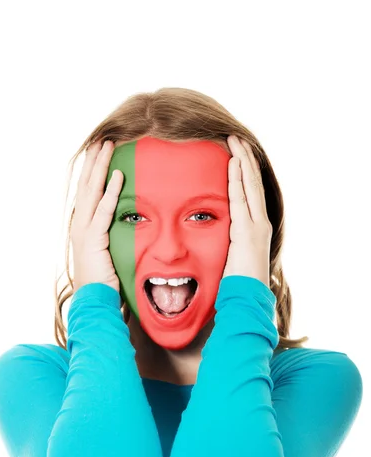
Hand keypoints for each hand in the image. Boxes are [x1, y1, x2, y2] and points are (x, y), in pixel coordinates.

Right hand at [71, 140, 123, 292]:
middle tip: (102, 140)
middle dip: (94, 162)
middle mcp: (79, 225)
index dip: (93, 172)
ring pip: (92, 192)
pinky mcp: (93, 239)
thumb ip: (115, 236)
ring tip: (107, 146)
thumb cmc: (105, 282)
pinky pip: (104, 210)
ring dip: (100, 167)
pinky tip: (118, 175)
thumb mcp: (109, 253)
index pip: (88, 193)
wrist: (95, 301)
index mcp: (83, 227)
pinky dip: (111, 192)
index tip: (100, 153)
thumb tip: (132, 224)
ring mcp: (84, 231)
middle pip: (87, 186)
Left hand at [222, 135, 271, 287]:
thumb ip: (227, 243)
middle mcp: (259, 223)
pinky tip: (234, 162)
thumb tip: (215, 237)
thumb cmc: (237, 283)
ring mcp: (257, 225)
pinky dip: (238, 180)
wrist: (247, 299)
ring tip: (235, 141)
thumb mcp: (231, 257)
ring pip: (250, 186)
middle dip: (244, 159)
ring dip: (242, 162)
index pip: (250, 193)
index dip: (243, 172)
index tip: (235, 154)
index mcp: (254, 228)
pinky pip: (241, 199)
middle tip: (235, 137)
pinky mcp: (249, 231)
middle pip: (252, 183)